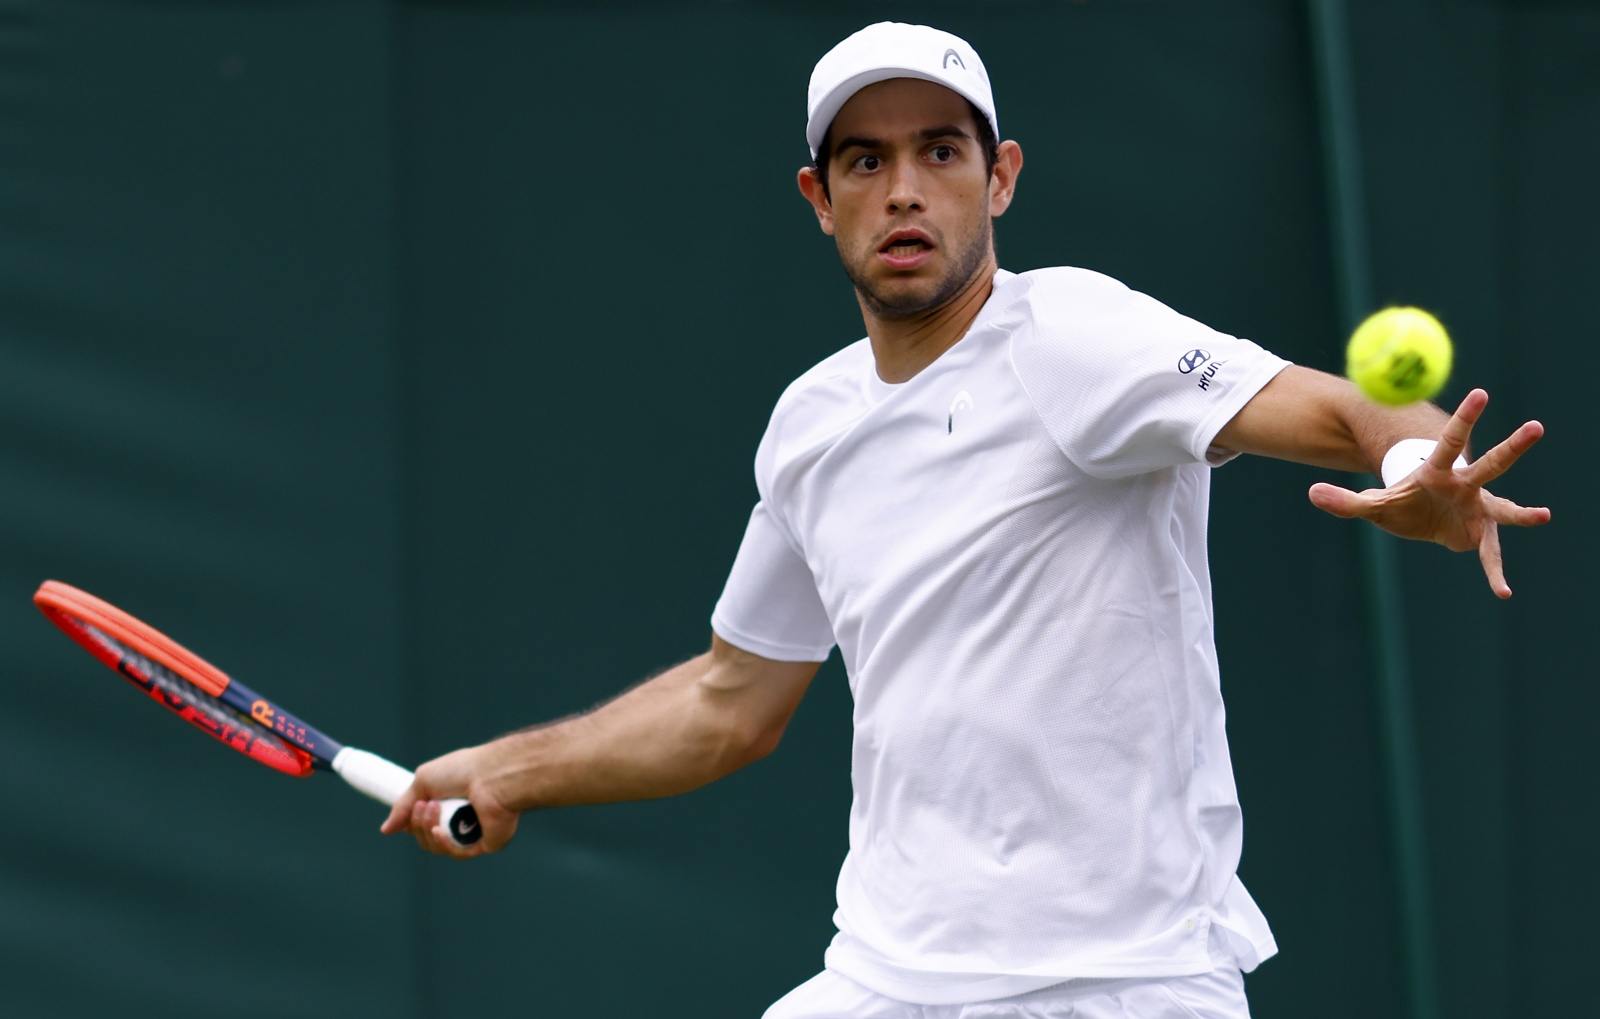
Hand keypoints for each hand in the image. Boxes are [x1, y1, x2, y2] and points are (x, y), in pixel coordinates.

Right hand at [380, 744, 519, 858]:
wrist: (492, 775)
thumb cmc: (462, 770)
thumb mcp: (423, 781)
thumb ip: (403, 806)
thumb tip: (386, 830)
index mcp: (449, 802)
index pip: (421, 823)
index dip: (411, 820)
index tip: (412, 809)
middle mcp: (460, 818)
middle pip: (425, 836)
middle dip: (419, 823)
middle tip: (426, 805)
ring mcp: (472, 832)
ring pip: (438, 846)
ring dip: (428, 830)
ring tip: (435, 809)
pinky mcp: (485, 843)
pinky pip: (458, 853)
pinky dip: (444, 844)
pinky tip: (439, 831)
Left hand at [1307, 388, 1549, 597]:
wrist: (1420, 517)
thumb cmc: (1401, 500)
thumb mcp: (1371, 504)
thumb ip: (1345, 500)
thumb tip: (1311, 493)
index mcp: (1438, 471)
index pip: (1451, 440)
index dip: (1465, 418)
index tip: (1482, 394)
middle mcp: (1464, 485)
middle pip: (1491, 464)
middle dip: (1513, 446)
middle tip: (1536, 426)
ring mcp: (1477, 508)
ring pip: (1504, 507)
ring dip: (1523, 513)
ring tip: (1545, 515)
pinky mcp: (1478, 534)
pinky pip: (1488, 554)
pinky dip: (1492, 573)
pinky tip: (1502, 592)